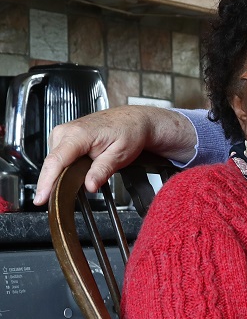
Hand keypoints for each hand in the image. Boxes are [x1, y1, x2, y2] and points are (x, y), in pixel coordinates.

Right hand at [33, 106, 197, 204]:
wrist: (133, 120)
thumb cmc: (129, 132)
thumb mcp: (120, 155)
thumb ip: (102, 171)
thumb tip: (89, 186)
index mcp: (78, 134)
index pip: (56, 161)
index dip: (47, 182)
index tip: (41, 198)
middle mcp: (66, 131)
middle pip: (52, 164)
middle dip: (55, 182)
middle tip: (68, 197)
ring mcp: (63, 133)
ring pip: (54, 162)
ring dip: (61, 174)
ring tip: (83, 176)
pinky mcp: (64, 137)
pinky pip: (58, 157)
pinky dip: (64, 167)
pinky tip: (78, 170)